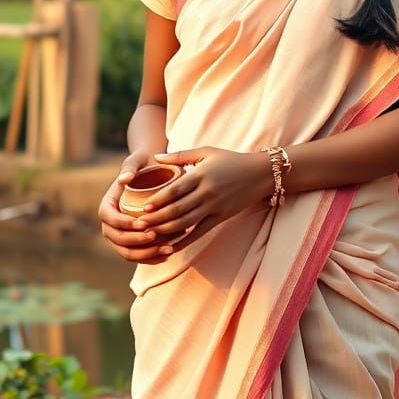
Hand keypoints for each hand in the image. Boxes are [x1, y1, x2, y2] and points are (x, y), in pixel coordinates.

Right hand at [97, 150, 170, 263]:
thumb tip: (124, 179)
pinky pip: (139, 256)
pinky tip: (169, 254)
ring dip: (146, 254)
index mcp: (106, 206)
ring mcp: (120, 236)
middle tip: (156, 235)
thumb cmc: (143, 165)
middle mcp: (110, 224)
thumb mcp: (136, 161)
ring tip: (168, 248)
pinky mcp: (133, 243)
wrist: (152, 173)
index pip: (109, 219)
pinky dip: (152, 258)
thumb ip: (129, 167)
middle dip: (137, 241)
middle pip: (117, 240)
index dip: (124, 224)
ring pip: (128, 253)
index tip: (144, 223)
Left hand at [134, 146, 271, 253]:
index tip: (142, 208)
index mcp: (200, 175)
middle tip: (139, 225)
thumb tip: (156, 157)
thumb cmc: (231, 160)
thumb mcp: (206, 152)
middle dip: (156, 219)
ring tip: (151, 235)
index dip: (157, 201)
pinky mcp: (221, 217)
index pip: (174, 190)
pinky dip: (184, 241)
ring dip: (166, 230)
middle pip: (177, 209)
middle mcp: (207, 192)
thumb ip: (180, 156)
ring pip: (186, 222)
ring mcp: (214, 206)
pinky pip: (200, 232)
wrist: (259, 174)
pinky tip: (171, 246)